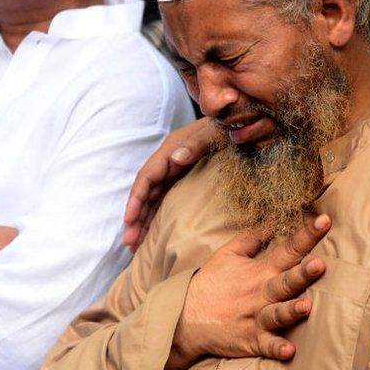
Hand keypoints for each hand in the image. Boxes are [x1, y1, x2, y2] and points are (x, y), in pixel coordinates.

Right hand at [123, 117, 220, 250]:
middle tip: (130, 242)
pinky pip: (166, 200)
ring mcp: (175, 171)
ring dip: (144, 221)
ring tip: (135, 246)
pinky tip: (153, 234)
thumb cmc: (227, 126)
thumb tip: (175, 158)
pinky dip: (158, 216)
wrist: (240, 122)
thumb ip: (197, 143)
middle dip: (136, 217)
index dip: (137, 199)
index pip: (147, 177)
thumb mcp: (214, 132)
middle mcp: (168, 161)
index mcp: (171, 150)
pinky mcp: (184, 178)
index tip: (129, 219)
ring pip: (154, 199)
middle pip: (146, 192)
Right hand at [164, 214, 331, 369]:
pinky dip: (277, 349)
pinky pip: (267, 346)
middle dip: (302, 274)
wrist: (186, 318)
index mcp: (259, 270)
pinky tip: (290, 351)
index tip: (324, 221)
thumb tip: (277, 216)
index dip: (307, 235)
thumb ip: (255, 236)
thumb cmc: (212, 283)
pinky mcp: (251, 340)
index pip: (287, 249)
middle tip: (320, 264)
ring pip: (278, 313)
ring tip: (306, 306)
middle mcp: (261, 293)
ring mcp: (256, 318)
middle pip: (286, 282)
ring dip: (291, 310)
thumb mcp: (229, 253)